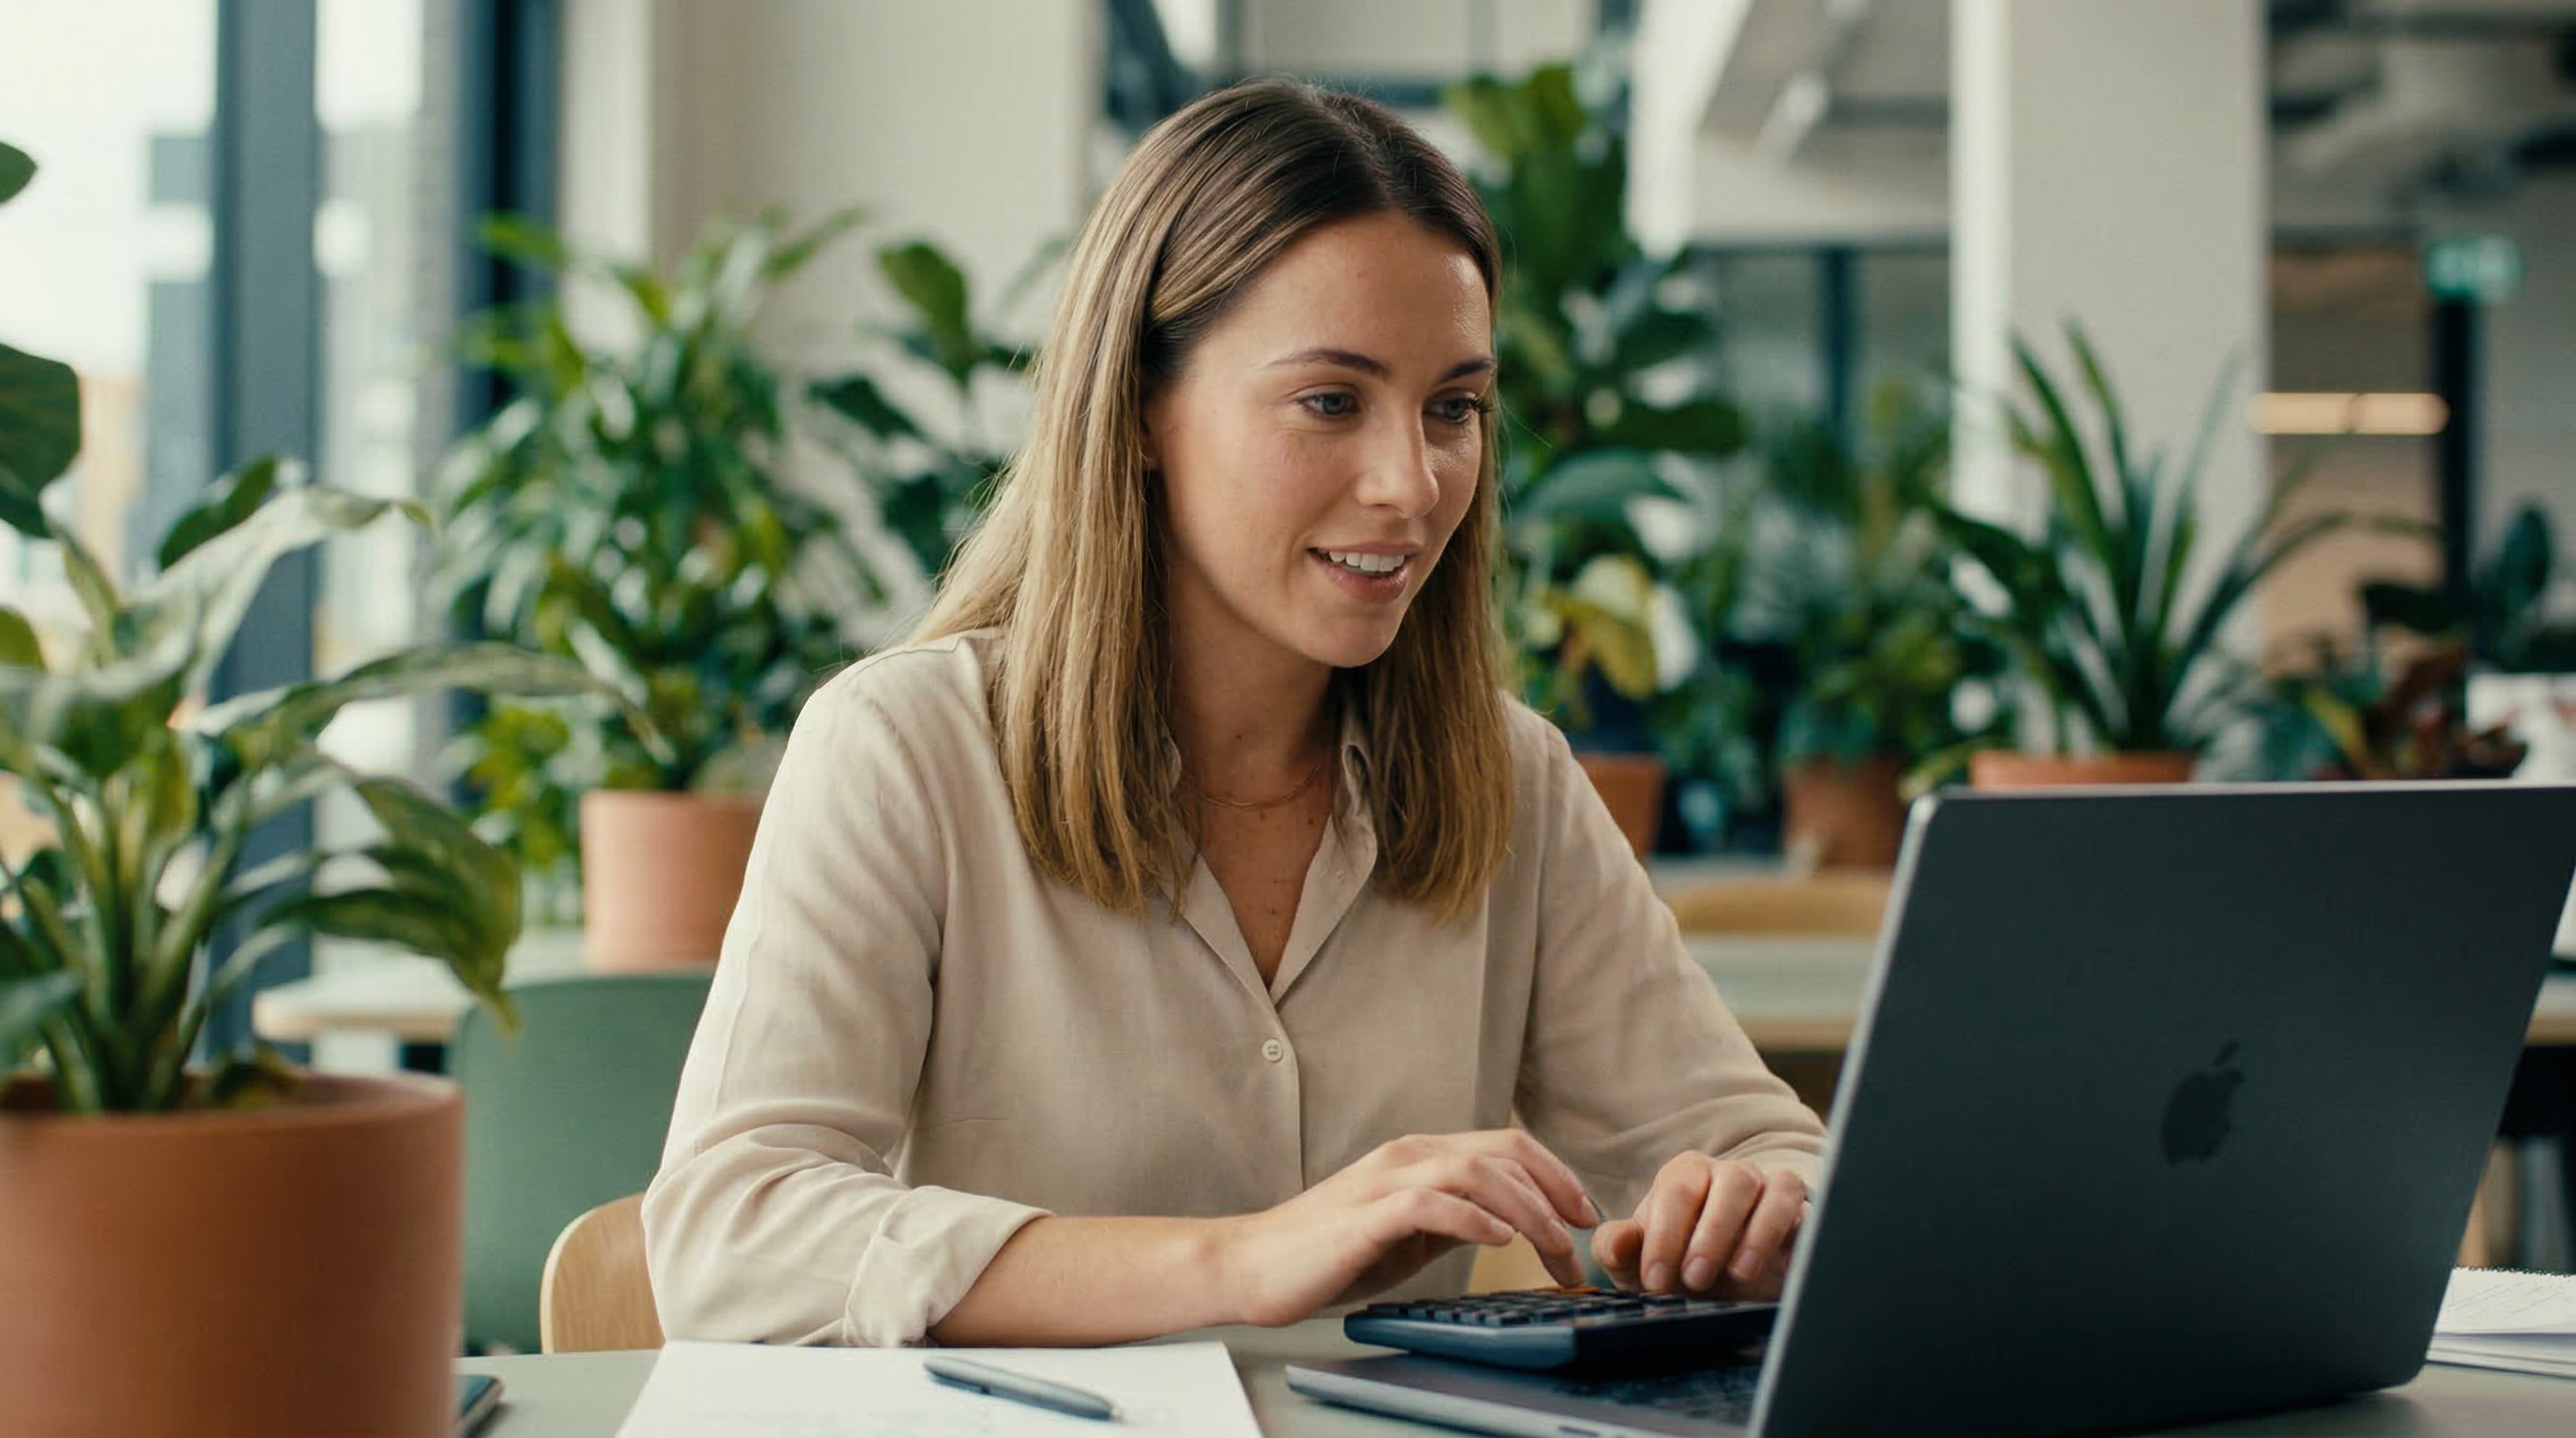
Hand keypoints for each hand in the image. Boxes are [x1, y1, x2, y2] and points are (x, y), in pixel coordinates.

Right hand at [1214, 1130, 1599, 1326]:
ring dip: (1527, 1211)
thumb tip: (1512, 1222)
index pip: (1507, 1146)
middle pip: (1503, 1153)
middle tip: (1579, 1243)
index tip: (1584, 1216)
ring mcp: (1386, 1180)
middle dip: (1555, 1196)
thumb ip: (1456, 1216)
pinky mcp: (1366, 1215)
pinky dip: (1474, 1218)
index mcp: (1421, 1156)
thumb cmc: (1330, 1253)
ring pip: (1476, 1171)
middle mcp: (1409, 1155)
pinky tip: (1499, 1241)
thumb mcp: (1410, 1232)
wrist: (1254, 1265)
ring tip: (1550, 1248)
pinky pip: (1432, 1203)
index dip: (1557, 1175)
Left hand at [1591, 1154, 1806, 1301]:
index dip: (1665, 1234)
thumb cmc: (1676, 1268)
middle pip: (1730, 1182)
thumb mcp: (1639, 1264)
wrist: (1723, 1292)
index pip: (1677, 1188)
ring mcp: (1770, 1191)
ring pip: (1774, 1189)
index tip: (1656, 1280)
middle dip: (1710, 1234)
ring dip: (1757, 1232)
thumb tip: (1616, 1243)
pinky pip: (1804, 1211)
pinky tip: (1777, 1269)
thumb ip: (1617, 1248)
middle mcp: (1731, 1175)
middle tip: (1693, 1280)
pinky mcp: (1800, 1216)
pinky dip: (1792, 1237)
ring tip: (1736, 1275)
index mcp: (1686, 1175)